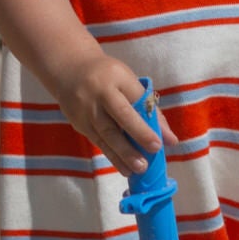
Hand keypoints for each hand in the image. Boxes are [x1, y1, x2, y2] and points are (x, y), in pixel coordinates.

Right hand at [51, 49, 165, 176]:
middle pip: (119, 117)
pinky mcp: (79, 123)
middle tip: (148, 160)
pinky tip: (124, 167)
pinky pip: (98, 141)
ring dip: (122, 154)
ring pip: (105, 134)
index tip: (160, 143)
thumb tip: (170, 139)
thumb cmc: (108, 77)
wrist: (68, 70)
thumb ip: (149, 108)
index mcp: (117, 77)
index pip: (136, 100)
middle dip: (135, 138)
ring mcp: (86, 109)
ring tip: (137, 170)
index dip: (148, 122)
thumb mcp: (128, 82)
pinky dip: (112, 155)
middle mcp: (99, 93)